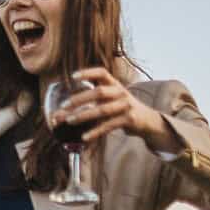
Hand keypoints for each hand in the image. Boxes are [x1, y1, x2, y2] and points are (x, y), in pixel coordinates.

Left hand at [58, 67, 177, 150]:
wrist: (147, 120)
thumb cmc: (121, 108)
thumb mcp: (109, 98)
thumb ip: (90, 100)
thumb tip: (61, 110)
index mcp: (115, 84)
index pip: (102, 72)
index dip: (88, 73)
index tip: (73, 76)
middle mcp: (121, 92)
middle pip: (99, 92)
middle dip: (79, 99)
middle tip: (63, 106)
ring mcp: (126, 105)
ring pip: (103, 110)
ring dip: (84, 115)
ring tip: (69, 120)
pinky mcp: (129, 119)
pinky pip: (109, 125)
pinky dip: (95, 132)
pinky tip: (84, 137)